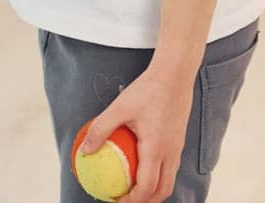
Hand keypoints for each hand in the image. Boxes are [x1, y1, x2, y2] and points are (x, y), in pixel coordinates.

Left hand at [78, 63, 193, 202]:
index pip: (148, 186)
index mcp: (157, 148)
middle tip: (125, 200)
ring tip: (133, 188)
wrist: (175, 75)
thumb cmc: (147, 89)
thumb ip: (101, 129)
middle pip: (163, 190)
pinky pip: (170, 166)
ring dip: (153, 190)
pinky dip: (157, 174)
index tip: (116, 199)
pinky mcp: (179, 140)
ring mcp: (178, 148)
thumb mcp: (119, 107)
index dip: (133, 200)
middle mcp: (171, 152)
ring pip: (169, 179)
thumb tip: (85, 151)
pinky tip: (141, 164)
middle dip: (146, 201)